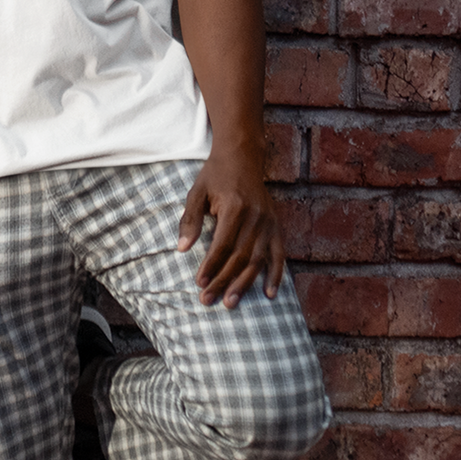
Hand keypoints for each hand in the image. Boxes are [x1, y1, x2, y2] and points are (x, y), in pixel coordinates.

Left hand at [177, 148, 285, 308]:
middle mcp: (256, 217)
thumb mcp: (197, 192)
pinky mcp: (276, 225)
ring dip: (244, 284)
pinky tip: (269, 294)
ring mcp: (269, 222)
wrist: (243, 156)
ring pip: (258, 260)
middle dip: (223, 281)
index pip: (222, 245)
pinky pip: (278, 254)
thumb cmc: (215, 175)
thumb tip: (181, 249)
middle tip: (208, 300)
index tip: (199, 283)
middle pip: (240, 257)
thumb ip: (190, 220)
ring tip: (230, 303)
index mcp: (235, 208)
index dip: (211, 266)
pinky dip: (276, 275)